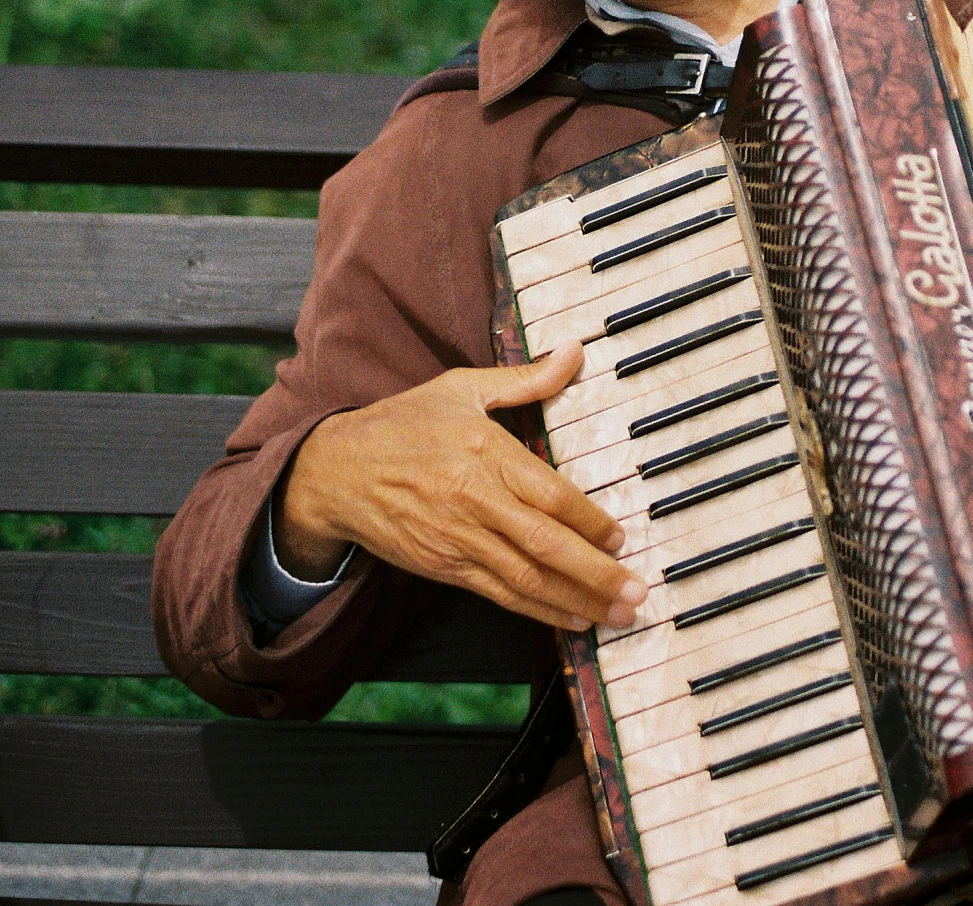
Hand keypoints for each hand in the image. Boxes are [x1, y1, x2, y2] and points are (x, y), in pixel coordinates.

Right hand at [277, 342, 644, 631]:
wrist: (335, 471)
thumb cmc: (403, 424)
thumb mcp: (462, 388)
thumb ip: (525, 379)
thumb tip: (574, 351)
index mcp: (485, 453)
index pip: (551, 494)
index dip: (590, 521)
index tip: (621, 538)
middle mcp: (475, 500)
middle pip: (546, 544)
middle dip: (597, 574)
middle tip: (638, 593)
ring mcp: (459, 539)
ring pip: (527, 578)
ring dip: (576, 601)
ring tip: (617, 616)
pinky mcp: (444, 567)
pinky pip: (500, 594)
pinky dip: (538, 611)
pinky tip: (571, 620)